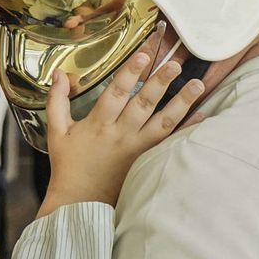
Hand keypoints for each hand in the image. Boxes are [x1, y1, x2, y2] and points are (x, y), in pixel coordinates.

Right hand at [36, 47, 203, 217]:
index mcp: (98, 124)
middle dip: (160, 82)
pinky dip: (186, 129)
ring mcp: (136, 150)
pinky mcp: (145, 162)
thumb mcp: (56, 133)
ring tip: (197, 84)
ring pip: (162, 123)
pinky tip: (202, 115)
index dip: (130, 73)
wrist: (79, 203)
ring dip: (181, 103)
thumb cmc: (68, 167)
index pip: (117, 93)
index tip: (143, 55)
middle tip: (176, 63)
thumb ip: (57, 101)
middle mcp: (120, 135)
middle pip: (143, 104)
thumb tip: (59, 74)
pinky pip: (169, 143)